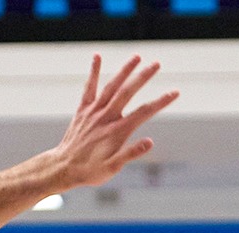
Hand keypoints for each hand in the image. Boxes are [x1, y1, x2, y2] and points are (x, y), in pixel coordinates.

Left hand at [49, 55, 177, 189]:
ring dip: (124, 71)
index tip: (175, 92)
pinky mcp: (83, 110)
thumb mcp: (112, 168)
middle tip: (157, 64)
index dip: (161, 102)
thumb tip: (150, 142)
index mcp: (117, 131)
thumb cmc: (90, 171)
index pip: (143, 112)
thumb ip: (130, 153)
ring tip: (137, 56)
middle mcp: (105, 117)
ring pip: (110, 87)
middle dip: (143, 77)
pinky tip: (97, 56)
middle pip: (127, 92)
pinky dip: (93, 72)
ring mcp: (93, 112)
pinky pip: (89, 88)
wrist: (63, 168)